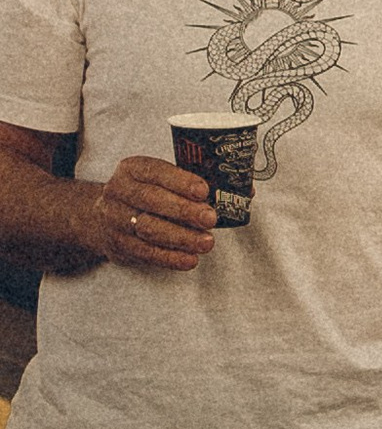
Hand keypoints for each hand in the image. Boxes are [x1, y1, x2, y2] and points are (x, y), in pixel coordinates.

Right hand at [88, 155, 217, 273]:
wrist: (106, 218)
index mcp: (132, 169)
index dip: (180, 181)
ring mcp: (115, 219)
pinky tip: (190, 259)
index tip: (203, 191)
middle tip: (210, 219)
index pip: (155, 171)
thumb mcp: (158, 180)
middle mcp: (118, 191)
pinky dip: (171, 258)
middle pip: (151, 200)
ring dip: (181, 237)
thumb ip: (186, 185)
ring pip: (148, 229)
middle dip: (184, 210)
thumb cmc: (145, 196)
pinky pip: (146, 252)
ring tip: (206, 242)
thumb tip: (229, 195)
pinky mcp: (118, 244)